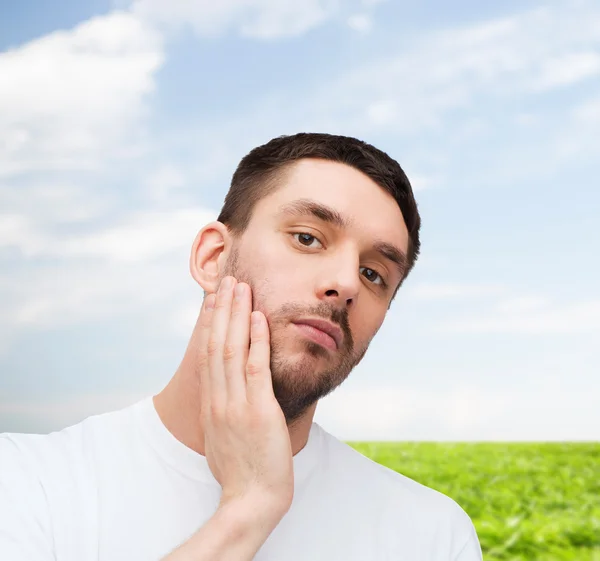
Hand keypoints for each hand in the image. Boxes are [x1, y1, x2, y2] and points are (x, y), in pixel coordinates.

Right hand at [198, 276, 293, 516]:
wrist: (251, 501)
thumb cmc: (241, 472)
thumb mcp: (221, 438)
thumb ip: (221, 413)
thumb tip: (224, 397)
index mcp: (210, 405)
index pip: (206, 355)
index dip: (209, 324)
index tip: (213, 300)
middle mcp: (218, 400)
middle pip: (215, 344)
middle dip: (221, 310)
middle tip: (226, 281)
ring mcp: (236, 404)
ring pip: (231, 349)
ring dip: (236, 315)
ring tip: (240, 287)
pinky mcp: (258, 410)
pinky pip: (255, 368)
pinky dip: (256, 340)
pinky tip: (258, 317)